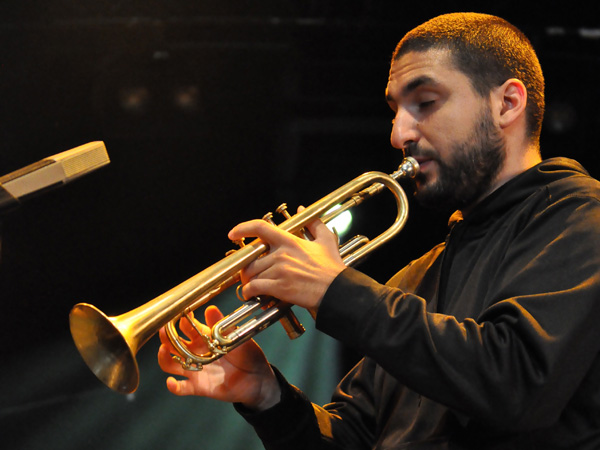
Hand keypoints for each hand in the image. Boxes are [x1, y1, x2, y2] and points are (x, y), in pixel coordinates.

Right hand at [157, 305, 280, 410]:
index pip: (186, 326)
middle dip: (166, 336)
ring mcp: (195, 369)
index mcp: (204, 338)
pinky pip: (181, 388)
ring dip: (163, 357)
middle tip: (164, 330)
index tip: (176, 314)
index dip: (179, 320)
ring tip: (164, 350)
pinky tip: (171, 382)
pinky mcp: (198, 386)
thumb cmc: (248, 355)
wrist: (258, 379)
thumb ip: (222, 326)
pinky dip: (173, 386)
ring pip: (170, 364)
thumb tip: (210, 309)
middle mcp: (196, 352)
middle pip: (173, 343)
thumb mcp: (236, 338)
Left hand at [228, 213, 345, 311]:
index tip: (232, 233)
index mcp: (290, 241)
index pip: (260, 228)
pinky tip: (251, 295)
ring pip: (252, 274)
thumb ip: (312, 223)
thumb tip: (301, 209)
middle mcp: (281, 254)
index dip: (243, 228)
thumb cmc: (332, 268)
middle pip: (251, 258)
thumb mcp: (326, 240)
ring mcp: (279, 271)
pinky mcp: (279, 287)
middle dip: (245, 267)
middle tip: (247, 273)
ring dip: (248, 281)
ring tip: (250, 285)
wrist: (336, 290)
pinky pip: (255, 288)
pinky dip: (249, 292)